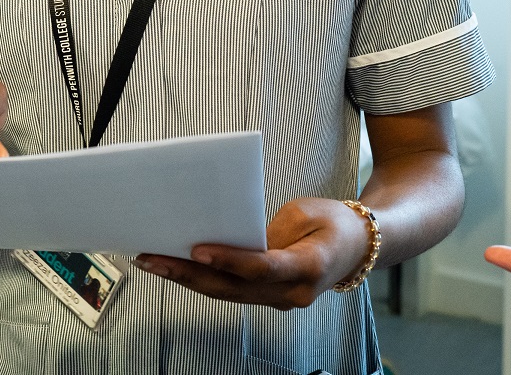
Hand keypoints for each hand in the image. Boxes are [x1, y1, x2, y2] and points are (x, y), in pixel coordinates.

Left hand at [133, 197, 371, 310]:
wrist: (359, 248)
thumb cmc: (334, 222)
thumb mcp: (305, 211)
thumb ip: (268, 228)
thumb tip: (228, 235)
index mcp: (309, 267)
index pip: (262, 267)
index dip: (229, 260)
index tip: (197, 250)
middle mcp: (292, 293)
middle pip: (233, 287)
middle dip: (187, 273)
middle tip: (151, 257)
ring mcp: (280, 300)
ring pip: (226, 293)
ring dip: (186, 278)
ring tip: (151, 260)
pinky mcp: (268, 297)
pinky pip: (231, 290)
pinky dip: (202, 279)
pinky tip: (174, 266)